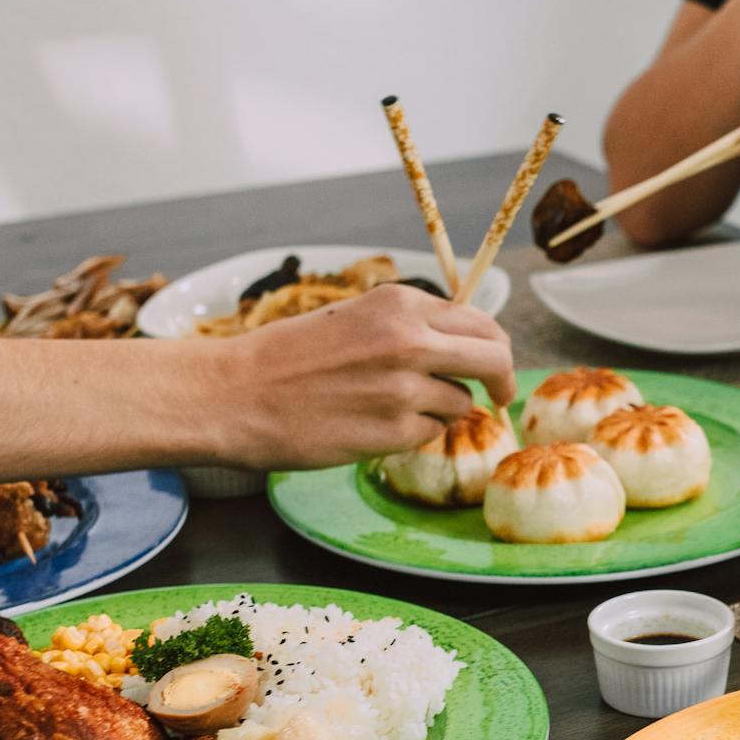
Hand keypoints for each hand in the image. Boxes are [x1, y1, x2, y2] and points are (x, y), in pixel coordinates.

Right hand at [217, 282, 515, 469]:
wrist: (236, 395)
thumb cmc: (287, 358)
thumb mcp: (353, 318)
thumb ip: (408, 327)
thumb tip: (461, 345)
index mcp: (400, 304)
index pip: (479, 322)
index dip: (493, 347)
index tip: (495, 365)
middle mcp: (410, 340)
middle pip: (493, 359)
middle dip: (503, 380)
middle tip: (501, 396)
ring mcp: (404, 388)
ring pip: (460, 403)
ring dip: (440, 410)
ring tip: (388, 407)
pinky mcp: (394, 430)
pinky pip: (429, 434)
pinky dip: (412, 434)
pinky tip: (372, 426)